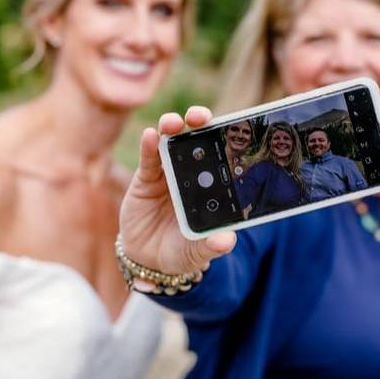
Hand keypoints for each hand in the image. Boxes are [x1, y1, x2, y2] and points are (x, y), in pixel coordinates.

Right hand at [119, 106, 235, 274]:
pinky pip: (148, 158)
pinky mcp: (146, 178)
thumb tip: (227, 241)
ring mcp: (168, 172)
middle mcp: (193, 173)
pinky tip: (149, 135)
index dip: (227, 137)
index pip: (222, 153)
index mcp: (213, 184)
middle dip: (200, 122)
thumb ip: (212, 245)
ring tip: (173, 123)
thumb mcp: (198, 251)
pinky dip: (149, 145)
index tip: (233, 127)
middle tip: (201, 118)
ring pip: (171, 141)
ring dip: (172, 126)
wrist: (149, 260)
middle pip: (197, 138)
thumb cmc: (182, 250)